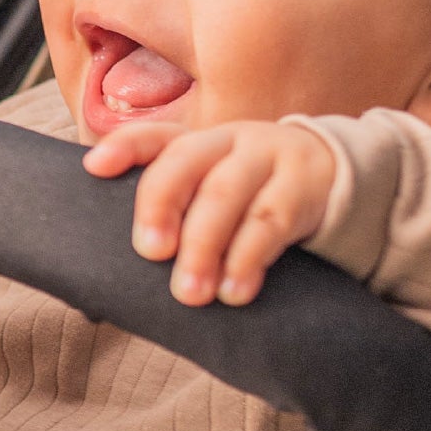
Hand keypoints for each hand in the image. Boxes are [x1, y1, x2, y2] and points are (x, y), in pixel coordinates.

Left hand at [85, 118, 336, 305]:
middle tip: (150, 252)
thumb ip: (178, 214)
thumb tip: (120, 276)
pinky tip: (233, 292)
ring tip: (189, 294)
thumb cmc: (254, 195)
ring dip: (204, 247)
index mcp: (201, 142)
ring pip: (228, 195)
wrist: (336, 178)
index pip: (156, 136)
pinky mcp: (305, 186)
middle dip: (161, 206)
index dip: (124, 147)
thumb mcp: (216, 191)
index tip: (93, 168)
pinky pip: (272, 222)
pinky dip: (248, 259)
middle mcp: (231, 140)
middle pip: (187, 162)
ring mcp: (270, 157)